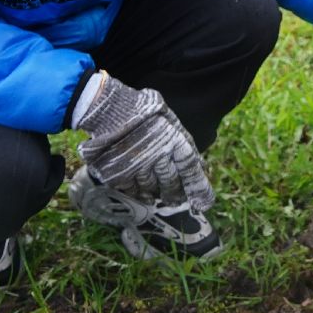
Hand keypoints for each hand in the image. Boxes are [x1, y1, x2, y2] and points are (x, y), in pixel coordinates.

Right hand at [76, 74, 213, 212]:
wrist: (108, 109)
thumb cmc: (142, 112)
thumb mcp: (169, 120)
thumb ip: (183, 142)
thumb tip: (200, 165)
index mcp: (174, 141)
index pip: (190, 169)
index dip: (198, 187)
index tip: (204, 203)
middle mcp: (158, 156)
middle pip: (171, 184)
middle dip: (175, 194)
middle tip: (176, 199)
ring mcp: (138, 166)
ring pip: (152, 189)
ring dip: (156, 192)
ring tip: (157, 192)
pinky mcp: (119, 174)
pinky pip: (132, 190)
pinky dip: (137, 191)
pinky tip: (140, 189)